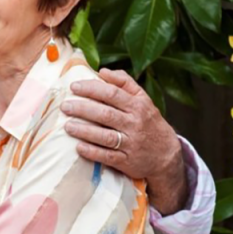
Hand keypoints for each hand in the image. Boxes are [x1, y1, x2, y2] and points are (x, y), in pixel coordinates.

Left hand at [61, 68, 187, 214]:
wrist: (167, 155)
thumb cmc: (149, 123)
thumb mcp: (143, 99)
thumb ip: (124, 83)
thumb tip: (103, 71)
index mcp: (137, 105)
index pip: (111, 94)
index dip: (91, 89)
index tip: (74, 87)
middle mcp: (134, 123)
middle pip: (105, 114)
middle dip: (83, 109)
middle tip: (65, 106)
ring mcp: (131, 143)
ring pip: (105, 136)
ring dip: (84, 131)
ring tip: (67, 126)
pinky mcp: (127, 162)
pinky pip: (107, 157)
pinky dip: (92, 152)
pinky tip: (78, 147)